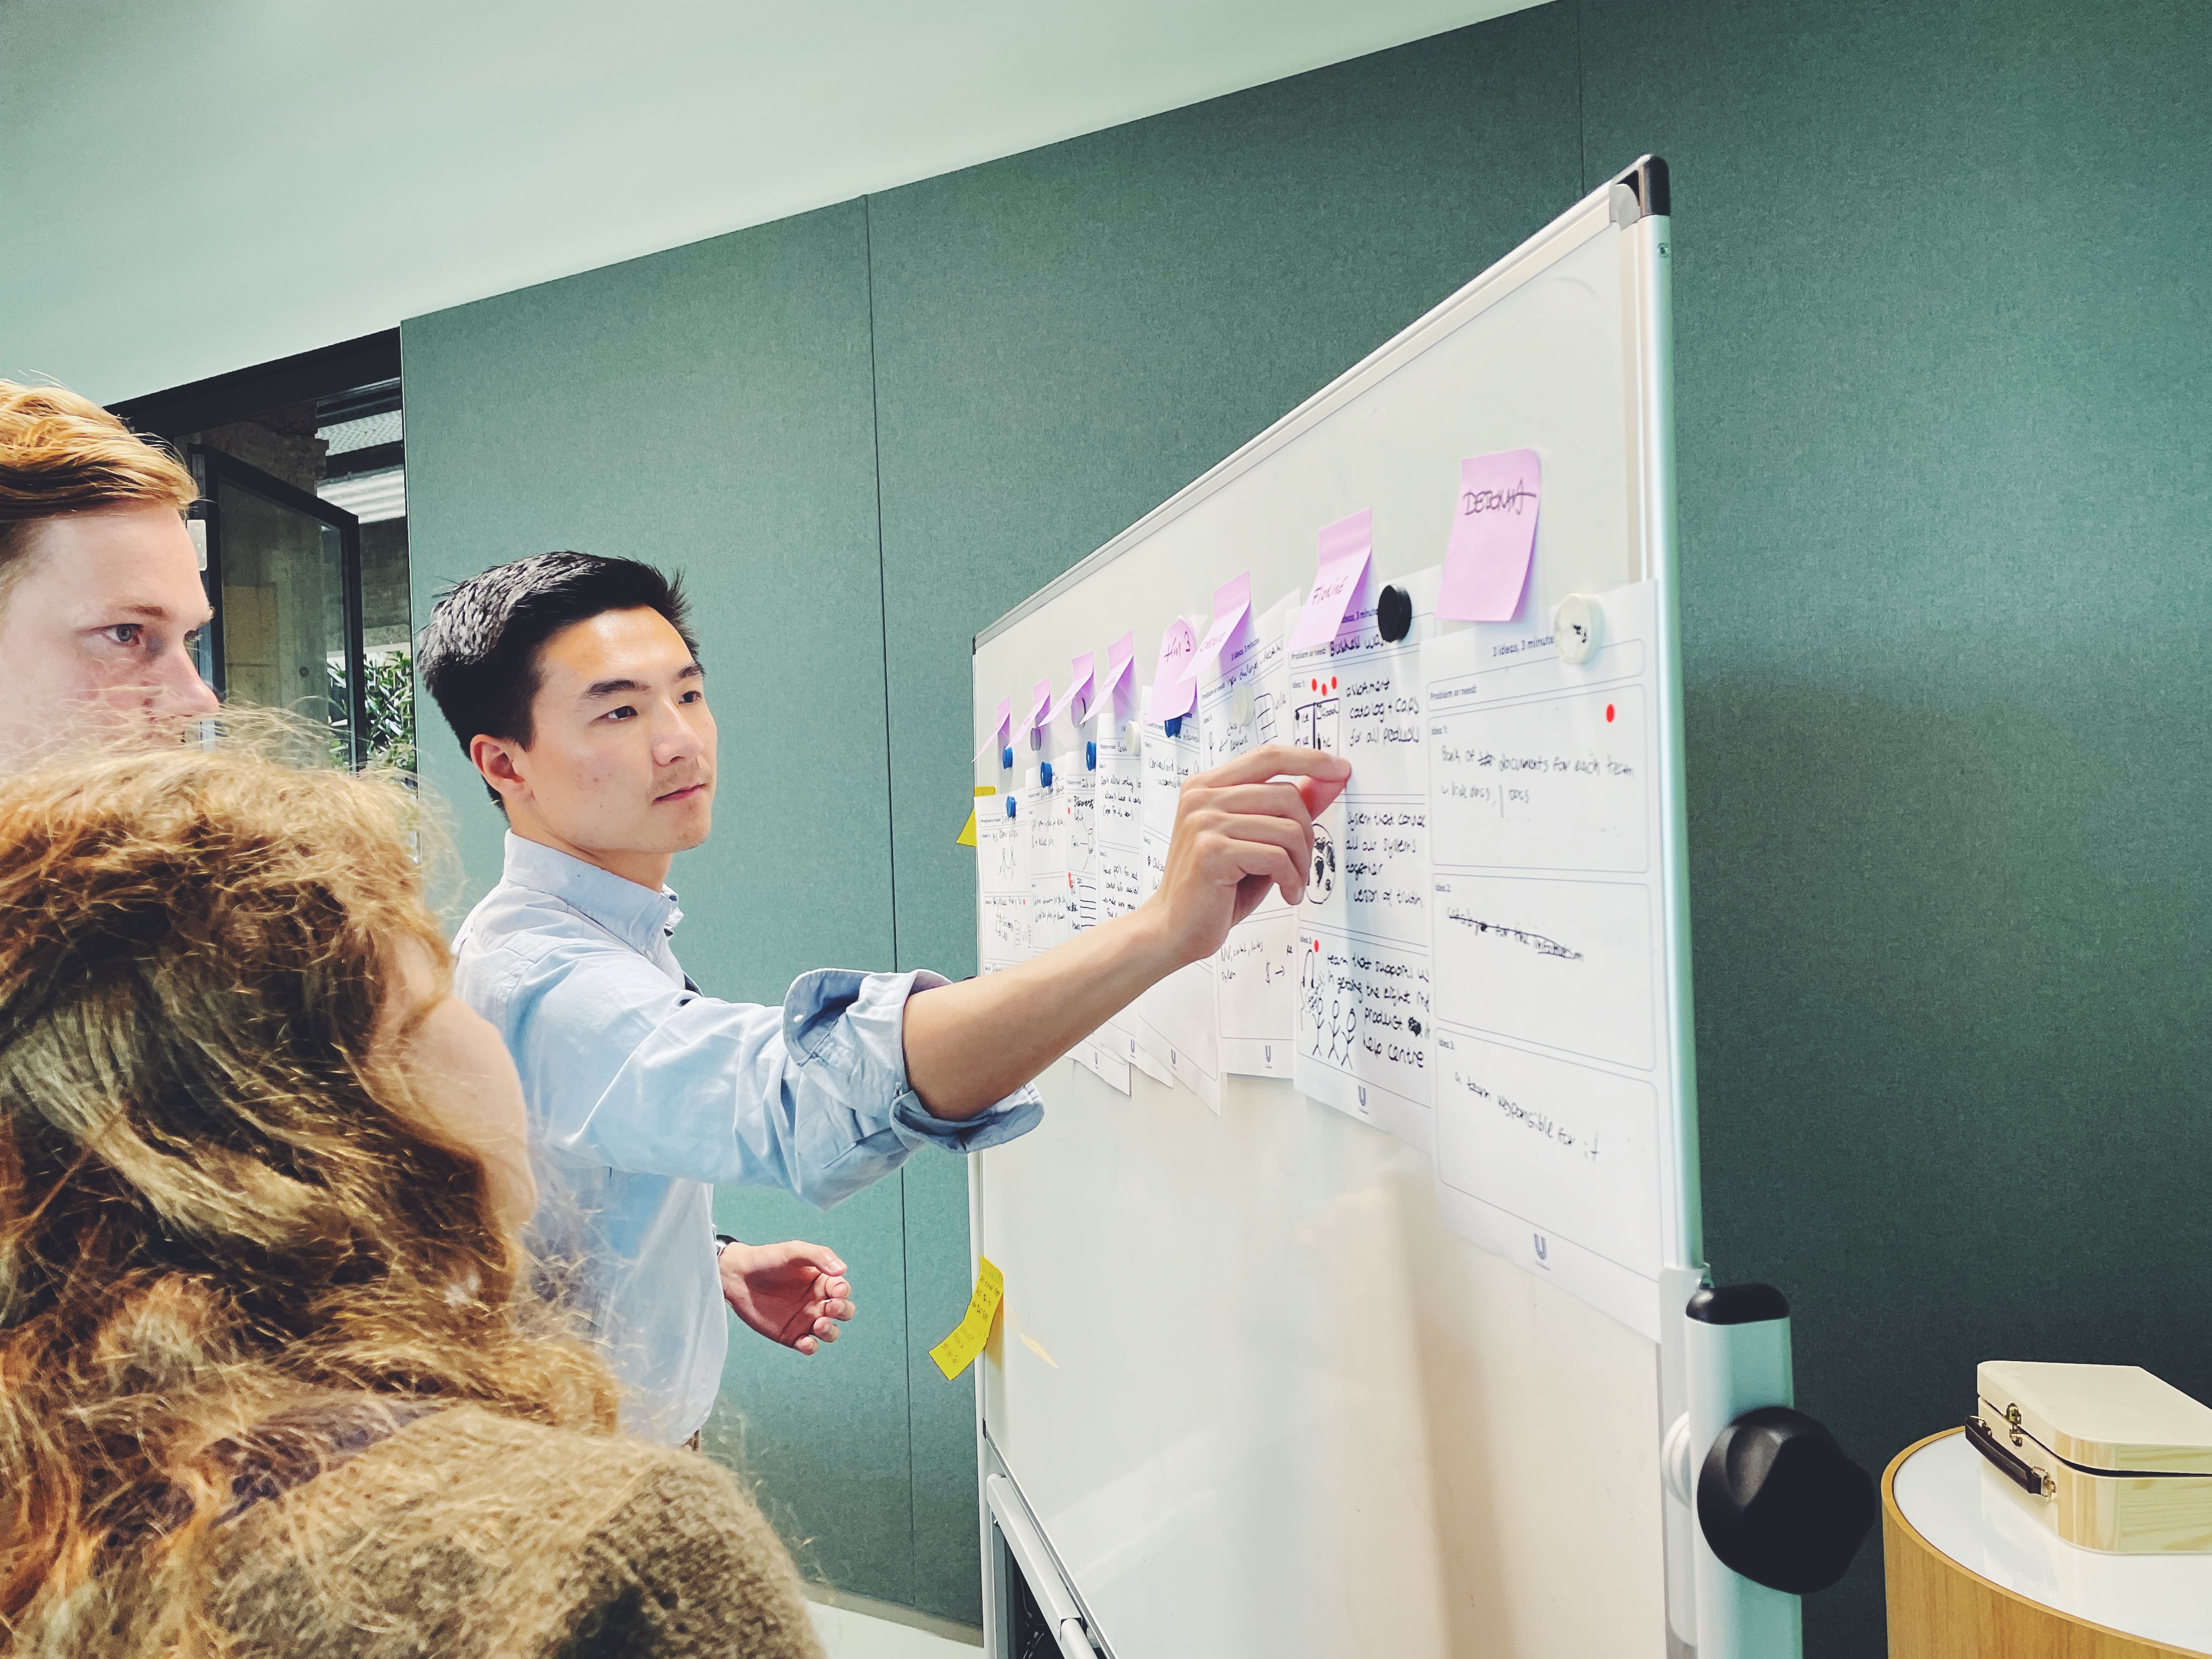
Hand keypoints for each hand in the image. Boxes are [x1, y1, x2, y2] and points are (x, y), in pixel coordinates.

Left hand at [718, 1239, 853, 1355]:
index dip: (843, 1291)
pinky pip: (808, 1346)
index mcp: (822, 1281)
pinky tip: (805, 1341)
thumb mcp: (794, 1251)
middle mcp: (817, 1301)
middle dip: (843, 1311)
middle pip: (843, 1312)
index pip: (842, 1289)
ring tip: (819, 1324)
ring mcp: (805, 1320)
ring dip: (830, 1331)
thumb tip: (842, 1270)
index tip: (835, 1291)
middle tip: (831, 1307)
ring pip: (830, 1332)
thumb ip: (819, 1257)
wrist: (737, 1276)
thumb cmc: (767, 1259)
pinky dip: (811, 1347)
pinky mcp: (791, 1335)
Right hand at [1147, 744, 1350, 966]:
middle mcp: (1202, 797)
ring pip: (1287, 828)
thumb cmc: (1214, 887)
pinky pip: (1276, 857)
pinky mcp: (1211, 851)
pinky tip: (1286, 893)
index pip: (1267, 757)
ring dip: (1301, 862)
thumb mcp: (1255, 840)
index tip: (1338, 769)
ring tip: (1292, 882)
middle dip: (1308, 834)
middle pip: (1286, 794)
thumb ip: (1283, 809)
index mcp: (1207, 786)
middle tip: (1302, 863)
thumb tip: (1326, 780)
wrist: (1173, 927)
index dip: (1308, 759)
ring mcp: (1203, 822)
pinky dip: (1291, 879)